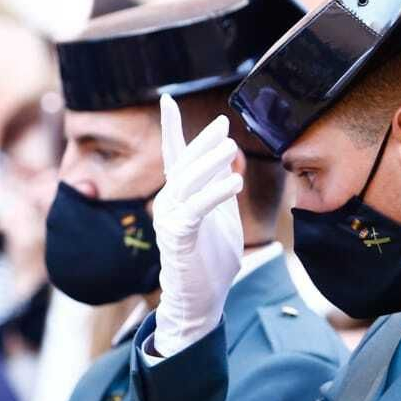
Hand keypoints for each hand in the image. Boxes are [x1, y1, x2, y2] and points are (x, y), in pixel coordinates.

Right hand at [151, 94, 243, 356]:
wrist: (201, 300)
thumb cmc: (211, 258)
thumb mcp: (222, 215)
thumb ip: (221, 186)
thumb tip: (230, 157)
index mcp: (178, 196)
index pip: (173, 155)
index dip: (170, 127)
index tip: (166, 100)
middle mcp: (168, 203)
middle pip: (182, 163)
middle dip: (201, 142)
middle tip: (223, 125)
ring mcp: (170, 220)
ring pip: (187, 182)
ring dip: (209, 162)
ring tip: (231, 147)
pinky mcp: (179, 239)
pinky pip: (196, 210)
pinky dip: (214, 194)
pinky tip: (235, 181)